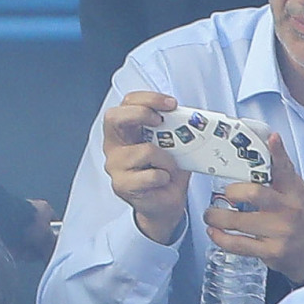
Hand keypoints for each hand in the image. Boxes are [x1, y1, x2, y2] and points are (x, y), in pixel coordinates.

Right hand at [100, 90, 188, 245]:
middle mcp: (115, 146)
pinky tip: (162, 181)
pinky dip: (164, 177)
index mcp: (125, 131)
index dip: (148, 98)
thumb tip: (189, 118)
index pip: (127, 103)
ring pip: (144, 150)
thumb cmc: (165, 172)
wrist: (164, 204)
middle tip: (161, 121)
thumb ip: (174, 130)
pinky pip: (151, 175)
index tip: (171, 104)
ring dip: (165, 159)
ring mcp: (115, 166)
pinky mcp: (122, 185)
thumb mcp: (173, 146)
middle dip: (141, 113)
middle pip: (115, 117)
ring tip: (168, 168)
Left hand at [204, 134, 303, 282]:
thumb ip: (281, 171)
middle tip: (225, 194)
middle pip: (255, 193)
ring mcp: (279, 232)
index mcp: (294, 191)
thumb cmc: (299, 218)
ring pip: (239, 221)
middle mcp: (288, 210)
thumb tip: (269, 140)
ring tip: (210, 215)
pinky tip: (214, 233)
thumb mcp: (297, 191)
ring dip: (217, 217)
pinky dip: (221, 239)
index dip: (278, 153)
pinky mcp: (270, 251)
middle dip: (233, 192)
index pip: (285, 169)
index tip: (271, 138)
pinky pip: (238, 244)